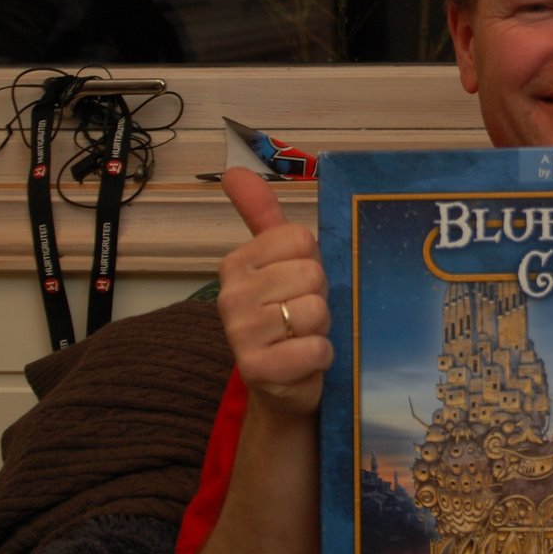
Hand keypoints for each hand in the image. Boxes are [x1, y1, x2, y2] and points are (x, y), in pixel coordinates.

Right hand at [215, 166, 332, 415]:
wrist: (283, 383)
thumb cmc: (288, 314)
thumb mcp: (278, 260)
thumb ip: (260, 213)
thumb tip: (233, 170)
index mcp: (236, 263)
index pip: (300, 239)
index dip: (313, 263)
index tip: (299, 283)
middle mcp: (230, 296)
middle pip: (311, 274)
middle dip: (319, 296)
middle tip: (302, 314)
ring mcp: (240, 334)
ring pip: (315, 310)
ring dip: (321, 327)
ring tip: (302, 336)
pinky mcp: (257, 370)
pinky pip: (315, 348)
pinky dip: (321, 356)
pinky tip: (304, 361)